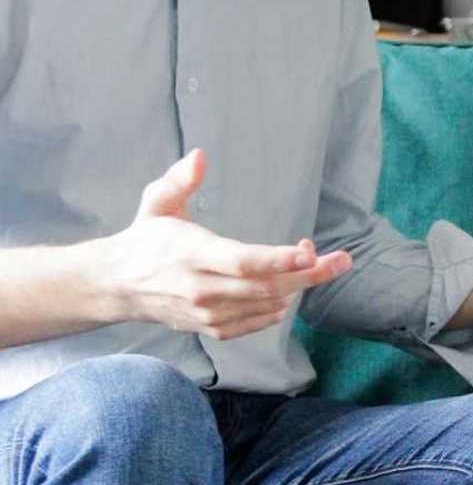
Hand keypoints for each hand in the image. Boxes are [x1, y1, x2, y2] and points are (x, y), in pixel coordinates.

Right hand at [97, 149, 353, 339]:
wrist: (117, 286)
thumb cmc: (145, 239)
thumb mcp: (156, 203)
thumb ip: (179, 181)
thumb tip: (201, 156)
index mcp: (192, 255)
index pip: (244, 262)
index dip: (280, 259)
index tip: (311, 251)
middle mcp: (202, 289)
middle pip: (267, 287)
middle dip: (310, 274)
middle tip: (343, 259)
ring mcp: (208, 313)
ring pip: (268, 305)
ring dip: (299, 286)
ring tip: (319, 265)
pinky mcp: (212, 328)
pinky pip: (257, 322)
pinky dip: (279, 308)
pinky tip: (290, 290)